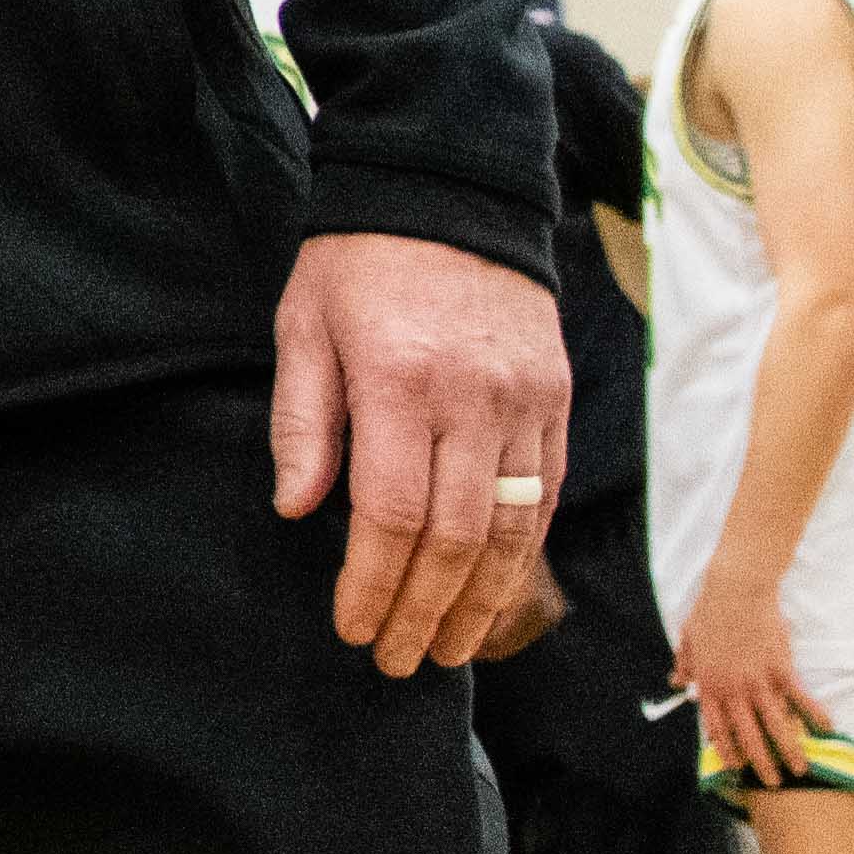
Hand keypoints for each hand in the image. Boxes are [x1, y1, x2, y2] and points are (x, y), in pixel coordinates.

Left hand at [269, 230, 569, 672]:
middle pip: (456, 538)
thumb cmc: (357, 263)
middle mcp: (472, 399)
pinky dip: (524, 555)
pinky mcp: (557, 399)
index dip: (372, 583)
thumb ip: (301, 421)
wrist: (448, 193)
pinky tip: (496, 594)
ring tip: (448, 650)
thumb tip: (296, 510)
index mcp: (398, 381)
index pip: (391, 514)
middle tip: (396, 661)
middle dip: (424, 612)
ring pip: (514, 530)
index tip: (351, 627)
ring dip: (481, 603)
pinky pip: (548, 496)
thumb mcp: (302, 326)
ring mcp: (525, 402)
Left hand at [672, 565, 805, 786]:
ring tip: (802, 769)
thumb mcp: (687, 639)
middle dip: (761, 762)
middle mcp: (734, 690)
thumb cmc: (710, 612)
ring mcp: (759, 682)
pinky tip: (826, 730)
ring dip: (790, 751)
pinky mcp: (782, 670)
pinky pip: (800, 698)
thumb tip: (677, 682)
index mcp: (709, 685)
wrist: (736, 591)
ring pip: (776, 725)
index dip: (727, 749)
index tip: (736, 765)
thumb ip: (685, 665)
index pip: (717, 727)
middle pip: (748, 735)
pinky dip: (813, 715)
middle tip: (773, 782)